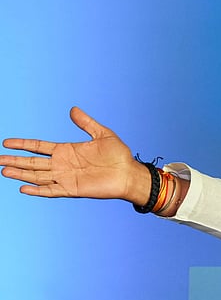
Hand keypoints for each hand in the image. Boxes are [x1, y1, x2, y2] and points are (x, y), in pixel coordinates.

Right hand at [0, 107, 148, 203]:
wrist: (129, 173)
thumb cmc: (118, 155)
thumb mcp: (103, 134)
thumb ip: (86, 123)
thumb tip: (73, 109)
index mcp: (67, 150)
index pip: (39, 146)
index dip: (23, 144)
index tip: (6, 142)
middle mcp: (62, 164)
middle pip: (33, 162)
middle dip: (15, 160)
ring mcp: (66, 177)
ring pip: (37, 176)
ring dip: (21, 174)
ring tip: (4, 170)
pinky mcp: (73, 189)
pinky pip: (51, 190)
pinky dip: (38, 190)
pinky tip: (24, 188)